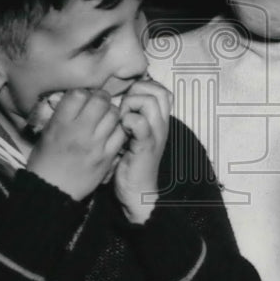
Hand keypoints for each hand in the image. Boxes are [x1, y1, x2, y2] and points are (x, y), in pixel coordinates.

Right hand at [26, 89, 126, 200]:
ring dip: (112, 112)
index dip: (82, 93)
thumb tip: (77, 98)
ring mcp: (95, 144)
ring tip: (106, 117)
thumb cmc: (45, 161)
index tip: (83, 98)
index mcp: (61, 124)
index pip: (78, 94)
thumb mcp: (47, 133)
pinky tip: (112, 131)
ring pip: (114, 115)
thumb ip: (62, 114)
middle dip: (101, 97)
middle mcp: (79, 131)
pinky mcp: (107, 157)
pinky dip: (119, 129)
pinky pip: (121, 134)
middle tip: (100, 103)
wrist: (52, 191)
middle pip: (100, 101)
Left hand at [114, 78, 171, 223]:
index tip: (127, 101)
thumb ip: (131, 116)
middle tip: (124, 109)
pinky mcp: (146, 145)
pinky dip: (127, 121)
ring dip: (130, 105)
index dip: (143, 87)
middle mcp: (162, 124)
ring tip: (122, 120)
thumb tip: (118, 97)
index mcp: (160, 120)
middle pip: (157, 90)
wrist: (138, 193)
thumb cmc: (131, 163)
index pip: (161, 89)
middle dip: (136, 92)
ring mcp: (156, 134)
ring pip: (149, 101)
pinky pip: (140, 122)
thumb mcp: (133, 135)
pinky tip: (122, 131)